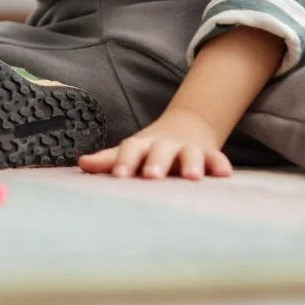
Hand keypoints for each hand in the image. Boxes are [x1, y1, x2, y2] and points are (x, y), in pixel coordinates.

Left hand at [78, 107, 233, 179]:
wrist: (184, 127)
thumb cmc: (148, 150)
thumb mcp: (129, 153)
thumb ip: (108, 160)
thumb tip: (81, 164)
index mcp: (142, 145)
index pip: (130, 150)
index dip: (124, 161)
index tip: (118, 176)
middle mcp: (165, 145)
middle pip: (160, 150)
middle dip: (156, 162)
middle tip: (152, 176)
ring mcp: (188, 148)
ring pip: (190, 153)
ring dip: (191, 163)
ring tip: (192, 177)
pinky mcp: (209, 154)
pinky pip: (216, 157)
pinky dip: (220, 164)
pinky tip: (224, 175)